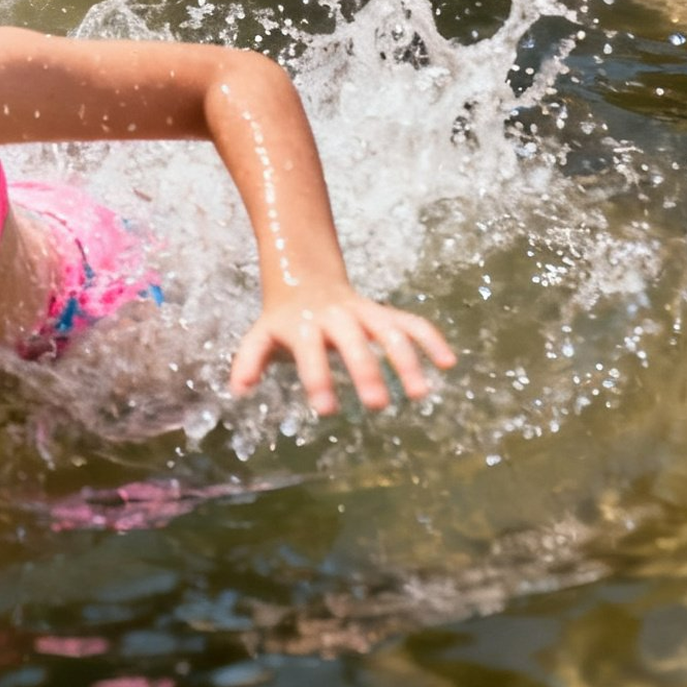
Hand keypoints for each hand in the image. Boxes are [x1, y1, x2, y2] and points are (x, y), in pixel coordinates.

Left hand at [231, 287, 454, 415]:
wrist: (304, 277)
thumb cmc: (284, 320)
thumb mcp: (263, 334)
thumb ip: (250, 359)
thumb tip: (238, 389)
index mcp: (304, 325)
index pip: (310, 352)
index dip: (317, 378)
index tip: (327, 410)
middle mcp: (337, 317)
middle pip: (354, 341)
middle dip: (365, 370)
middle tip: (377, 405)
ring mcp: (364, 313)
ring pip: (389, 330)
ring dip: (406, 360)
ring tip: (420, 394)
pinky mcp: (384, 314)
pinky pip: (411, 322)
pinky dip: (430, 338)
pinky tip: (448, 362)